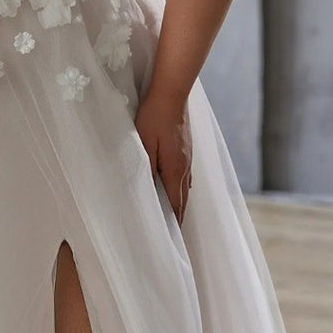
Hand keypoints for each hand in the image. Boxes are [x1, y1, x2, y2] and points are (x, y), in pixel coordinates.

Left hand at [134, 93, 192, 224]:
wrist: (172, 93)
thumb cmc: (154, 116)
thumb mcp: (144, 142)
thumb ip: (146, 167)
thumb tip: (147, 190)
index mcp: (174, 169)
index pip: (175, 204)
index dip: (173, 222)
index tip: (171, 240)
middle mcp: (185, 167)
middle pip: (183, 199)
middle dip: (179, 217)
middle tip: (174, 236)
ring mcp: (188, 157)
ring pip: (185, 187)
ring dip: (180, 203)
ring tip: (175, 217)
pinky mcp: (187, 148)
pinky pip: (185, 175)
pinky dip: (181, 187)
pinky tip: (177, 187)